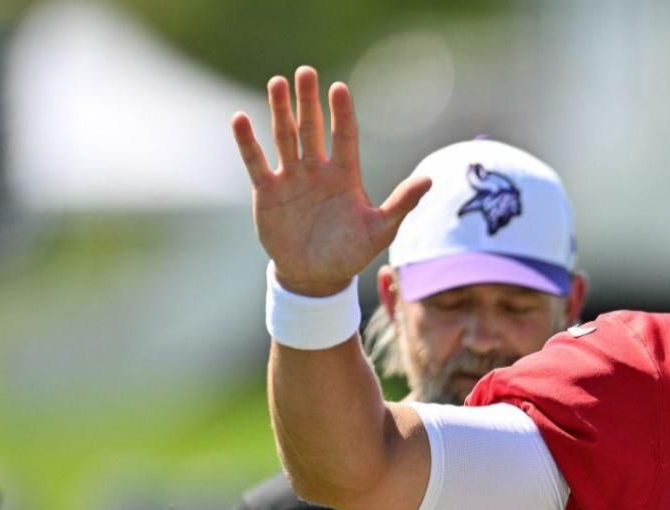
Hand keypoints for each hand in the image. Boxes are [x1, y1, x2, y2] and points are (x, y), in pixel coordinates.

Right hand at [231, 66, 430, 296]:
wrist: (316, 277)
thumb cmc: (351, 253)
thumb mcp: (380, 229)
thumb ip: (402, 203)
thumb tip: (430, 179)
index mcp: (345, 175)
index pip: (344, 136)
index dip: (341, 113)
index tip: (339, 88)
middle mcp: (317, 170)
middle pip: (312, 128)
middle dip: (308, 101)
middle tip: (305, 72)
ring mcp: (291, 178)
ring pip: (285, 137)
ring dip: (280, 111)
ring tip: (277, 83)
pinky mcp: (268, 191)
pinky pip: (256, 162)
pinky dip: (247, 142)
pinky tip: (240, 119)